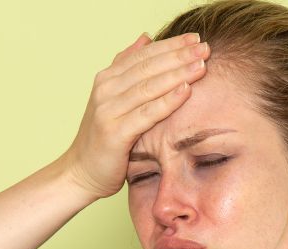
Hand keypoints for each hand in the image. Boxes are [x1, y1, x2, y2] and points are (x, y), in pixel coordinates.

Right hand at [57, 32, 211, 199]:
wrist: (81, 172)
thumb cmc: (104, 137)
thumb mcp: (113, 97)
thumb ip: (127, 67)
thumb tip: (146, 37)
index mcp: (108, 78)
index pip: (144, 54)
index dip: (171, 44)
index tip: (196, 37)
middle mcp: (106, 90)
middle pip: (149, 67)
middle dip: (179, 55)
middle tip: (206, 47)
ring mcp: (108, 110)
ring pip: (149, 87)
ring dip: (178, 74)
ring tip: (201, 65)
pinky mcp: (115, 133)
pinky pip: (146, 114)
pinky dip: (167, 101)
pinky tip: (186, 91)